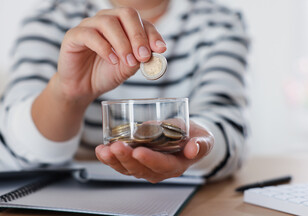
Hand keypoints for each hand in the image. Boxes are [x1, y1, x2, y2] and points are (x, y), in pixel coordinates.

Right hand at [56, 7, 166, 104]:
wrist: (82, 87)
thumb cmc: (106, 73)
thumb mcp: (128, 68)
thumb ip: (139, 59)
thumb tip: (151, 53)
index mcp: (123, 24)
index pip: (142, 21)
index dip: (153, 34)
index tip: (161, 49)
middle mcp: (106, 19)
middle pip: (126, 13)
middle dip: (138, 35)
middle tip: (143, 56)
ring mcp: (89, 25)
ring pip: (108, 22)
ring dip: (122, 43)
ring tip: (128, 61)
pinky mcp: (74, 35)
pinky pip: (90, 34)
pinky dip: (104, 48)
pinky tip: (112, 60)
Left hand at [95, 120, 213, 182]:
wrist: (188, 139)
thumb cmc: (195, 138)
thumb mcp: (204, 139)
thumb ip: (200, 144)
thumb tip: (193, 148)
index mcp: (176, 165)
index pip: (162, 165)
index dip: (150, 159)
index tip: (139, 151)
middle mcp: (159, 170)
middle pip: (141, 169)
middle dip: (127, 158)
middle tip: (116, 146)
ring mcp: (146, 168)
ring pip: (128, 168)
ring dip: (114, 160)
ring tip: (104, 150)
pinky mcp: (137, 162)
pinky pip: (122, 164)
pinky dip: (110, 159)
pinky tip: (101, 151)